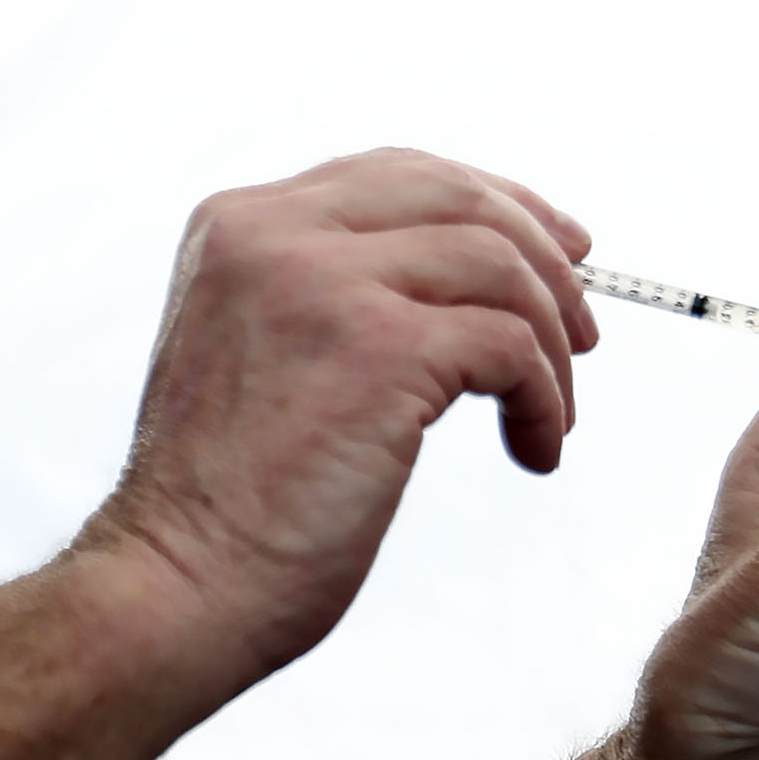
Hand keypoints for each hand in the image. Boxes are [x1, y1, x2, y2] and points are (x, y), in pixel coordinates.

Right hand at [89, 149, 595, 685]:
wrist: (176, 587)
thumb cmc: (226, 502)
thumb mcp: (257, 349)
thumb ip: (328, 291)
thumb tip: (469, 272)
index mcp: (240, 224)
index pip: (398, 172)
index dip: (496, 200)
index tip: (561, 246)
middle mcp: (274, 232)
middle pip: (459, 197)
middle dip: (545, 255)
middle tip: (583, 330)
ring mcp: (325, 283)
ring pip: (498, 264)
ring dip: (550, 341)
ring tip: (553, 411)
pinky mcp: (378, 348)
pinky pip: (510, 344)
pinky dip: (544, 397)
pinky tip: (533, 449)